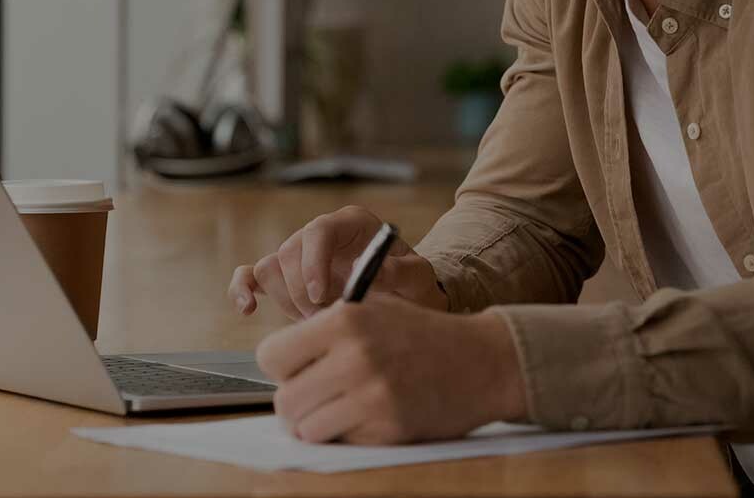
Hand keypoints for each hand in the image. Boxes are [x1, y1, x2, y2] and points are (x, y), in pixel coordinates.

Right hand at [228, 205, 447, 319]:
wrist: (403, 300)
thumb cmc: (411, 285)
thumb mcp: (418, 278)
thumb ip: (403, 272)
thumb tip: (375, 271)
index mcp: (351, 223)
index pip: (320, 230)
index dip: (314, 262)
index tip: (321, 297)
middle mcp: (320, 234)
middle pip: (290, 252)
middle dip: (303, 292)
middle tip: (325, 318)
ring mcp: (299, 255)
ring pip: (271, 268)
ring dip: (286, 300)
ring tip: (315, 320)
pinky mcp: (284, 277)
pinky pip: (251, 275)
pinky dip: (243, 289)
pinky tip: (248, 308)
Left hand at [256, 295, 526, 443]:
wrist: (484, 361)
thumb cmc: (424, 335)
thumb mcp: (375, 310)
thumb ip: (326, 328)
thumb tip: (278, 361)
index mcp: (344, 321)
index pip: (270, 356)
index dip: (282, 367)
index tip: (299, 369)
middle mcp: (353, 357)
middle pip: (283, 401)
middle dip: (298, 403)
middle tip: (319, 397)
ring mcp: (371, 396)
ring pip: (306, 429)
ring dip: (319, 424)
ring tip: (343, 408)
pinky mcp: (387, 428)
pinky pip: (341, 442)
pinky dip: (349, 435)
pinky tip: (372, 416)